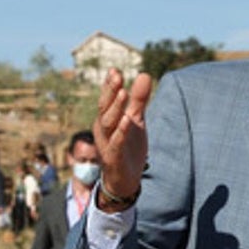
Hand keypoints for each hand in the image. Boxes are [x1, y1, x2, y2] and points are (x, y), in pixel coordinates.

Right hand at [94, 68, 152, 206]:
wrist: (125, 178)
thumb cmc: (128, 146)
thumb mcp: (136, 120)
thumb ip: (139, 100)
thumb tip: (144, 74)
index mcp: (108, 119)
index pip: (107, 99)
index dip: (109, 85)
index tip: (114, 70)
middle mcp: (103, 129)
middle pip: (105, 108)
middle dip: (110, 92)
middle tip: (117, 76)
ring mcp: (107, 143)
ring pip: (108, 124)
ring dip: (115, 108)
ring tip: (123, 93)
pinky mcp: (113, 157)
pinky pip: (116, 143)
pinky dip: (121, 131)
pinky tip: (127, 120)